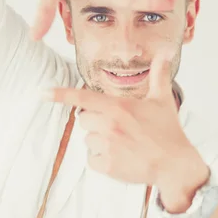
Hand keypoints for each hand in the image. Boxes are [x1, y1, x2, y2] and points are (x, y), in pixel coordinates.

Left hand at [43, 46, 209, 205]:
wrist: (174, 165)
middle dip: (96, 122)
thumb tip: (165, 52)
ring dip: (99, 142)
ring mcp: (107, 146)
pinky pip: (92, 160)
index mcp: (118, 107)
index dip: (60, 95)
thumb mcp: (163, 100)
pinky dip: (102, 161)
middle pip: (83, 119)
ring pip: (87, 140)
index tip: (42, 93)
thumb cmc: (168, 132)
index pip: (82, 97)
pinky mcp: (107, 166)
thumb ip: (159, 74)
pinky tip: (120, 159)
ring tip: (122, 145)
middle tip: (118, 128)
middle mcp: (109, 125)